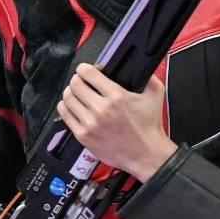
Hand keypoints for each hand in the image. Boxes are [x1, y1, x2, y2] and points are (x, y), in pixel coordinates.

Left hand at [57, 63, 177, 182]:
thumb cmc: (149, 126)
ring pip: (67, 98)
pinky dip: (66, 107)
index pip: (88, 73)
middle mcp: (101, 109)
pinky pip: (65, 114)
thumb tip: (137, 64)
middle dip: (77, 79)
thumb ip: (147, 76)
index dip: (85, 68)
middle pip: (74, 84)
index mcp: (117, 97)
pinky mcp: (83, 136)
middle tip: (82, 82)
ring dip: (71, 92)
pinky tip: (74, 106)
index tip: (87, 70)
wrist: (146, 154)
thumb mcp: (155, 95)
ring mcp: (90, 124)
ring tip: (77, 94)